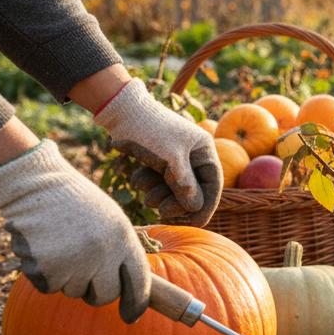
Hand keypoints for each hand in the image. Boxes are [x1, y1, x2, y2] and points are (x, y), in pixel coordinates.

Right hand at [0, 140, 150, 321]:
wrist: (37, 186)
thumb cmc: (77, 203)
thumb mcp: (111, 221)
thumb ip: (120, 251)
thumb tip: (126, 288)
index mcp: (124, 239)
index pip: (139, 281)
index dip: (137, 303)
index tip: (131, 317)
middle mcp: (103, 254)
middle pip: (105, 296)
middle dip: (96, 292)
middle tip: (85, 272)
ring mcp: (74, 263)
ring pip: (74, 292)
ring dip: (67, 278)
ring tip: (61, 246)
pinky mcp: (45, 270)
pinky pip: (49, 288)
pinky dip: (45, 275)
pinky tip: (44, 249)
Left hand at [94, 80, 222, 225]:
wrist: (121, 110)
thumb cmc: (150, 131)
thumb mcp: (170, 159)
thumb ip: (185, 184)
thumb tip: (195, 208)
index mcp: (204, 150)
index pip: (212, 184)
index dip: (205, 206)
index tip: (194, 224)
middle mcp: (192, 154)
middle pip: (191, 189)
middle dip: (176, 202)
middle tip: (162, 213)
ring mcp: (174, 156)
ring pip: (172, 186)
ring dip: (159, 194)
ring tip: (145, 196)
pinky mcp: (157, 158)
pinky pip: (157, 180)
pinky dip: (148, 183)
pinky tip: (137, 178)